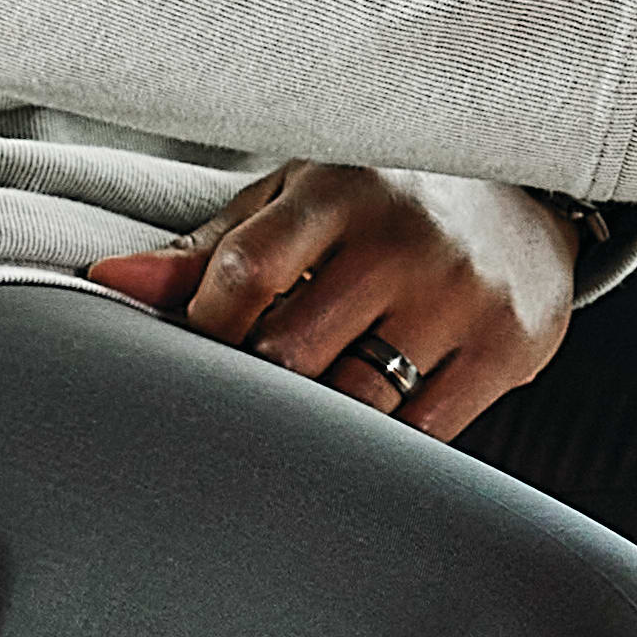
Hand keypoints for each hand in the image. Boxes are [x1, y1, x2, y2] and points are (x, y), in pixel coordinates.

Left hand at [85, 161, 580, 437]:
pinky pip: (422, 433)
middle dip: (256, 386)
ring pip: (357, 403)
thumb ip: (209, 251)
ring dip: (315, 424)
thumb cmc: (383, 205)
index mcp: (340, 189)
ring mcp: (461, 296)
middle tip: (246, 396)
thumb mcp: (299, 205)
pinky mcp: (507, 347)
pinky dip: (382, 447)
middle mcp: (404, 237)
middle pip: (293, 352)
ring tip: (302, 416)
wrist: (529, 201)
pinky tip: (364, 433)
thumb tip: (107, 282)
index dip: (205, 329)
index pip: (247, 273)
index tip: (200, 350)